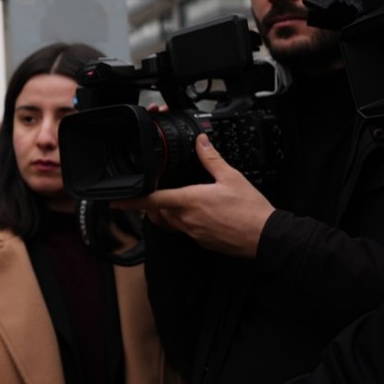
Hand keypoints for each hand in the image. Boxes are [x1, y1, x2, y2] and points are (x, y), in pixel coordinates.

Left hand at [122, 134, 275, 257]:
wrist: (266, 238)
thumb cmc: (250, 211)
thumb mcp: (231, 178)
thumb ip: (211, 159)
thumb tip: (201, 142)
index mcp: (190, 201)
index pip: (152, 200)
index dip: (132, 200)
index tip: (116, 201)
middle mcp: (187, 220)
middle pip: (158, 212)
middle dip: (153, 203)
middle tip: (154, 193)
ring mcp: (194, 232)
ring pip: (170, 222)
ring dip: (167, 212)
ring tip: (174, 201)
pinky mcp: (202, 241)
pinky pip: (184, 230)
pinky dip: (183, 221)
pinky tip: (197, 213)